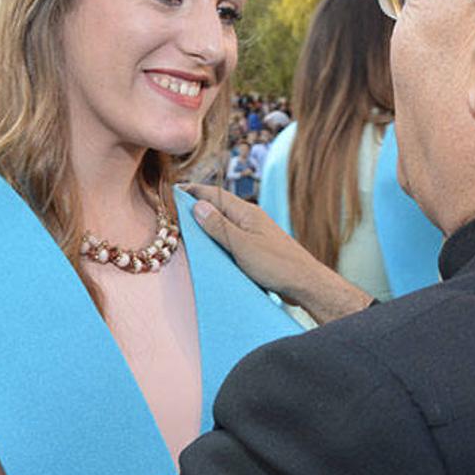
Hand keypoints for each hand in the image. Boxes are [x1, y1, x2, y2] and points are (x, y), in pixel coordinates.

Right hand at [184, 183, 370, 324]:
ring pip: (223, 223)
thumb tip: (198, 205)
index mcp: (246, 212)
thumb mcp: (242, 246)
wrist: (305, 283)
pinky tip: (209, 248)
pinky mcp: (257, 247)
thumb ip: (219, 226)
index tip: (170, 192)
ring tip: (184, 229)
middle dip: (195, 207)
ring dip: (205, 224)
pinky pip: (231, 237)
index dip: (191, 191)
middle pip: (217, 207)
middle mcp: (250, 218)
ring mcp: (254, 232)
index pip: (213, 194)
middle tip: (171, 212)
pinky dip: (217, 239)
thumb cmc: (277, 265)